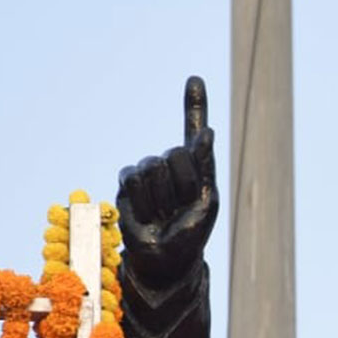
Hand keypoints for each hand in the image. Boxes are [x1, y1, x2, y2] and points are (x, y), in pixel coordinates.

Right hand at [117, 76, 219, 292]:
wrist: (164, 258)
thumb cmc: (190, 232)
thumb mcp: (206, 201)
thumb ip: (205, 165)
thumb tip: (209, 131)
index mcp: (197, 168)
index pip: (194, 132)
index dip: (194, 106)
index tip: (194, 79)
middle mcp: (172, 165)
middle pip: (177, 156)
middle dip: (183, 186)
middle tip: (181, 209)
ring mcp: (149, 171)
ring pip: (154, 168)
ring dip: (161, 198)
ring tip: (164, 215)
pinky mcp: (128, 182)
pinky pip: (132, 177)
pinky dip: (141, 200)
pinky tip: (146, 214)